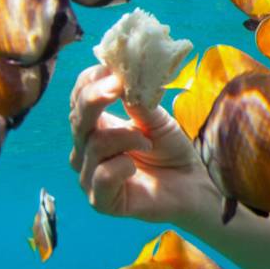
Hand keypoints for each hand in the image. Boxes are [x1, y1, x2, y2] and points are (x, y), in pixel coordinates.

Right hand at [69, 65, 212, 221]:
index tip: (113, 68)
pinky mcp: (101, 201)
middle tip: (118, 85)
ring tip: (148, 141)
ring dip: (125, 137)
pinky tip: (135, 166)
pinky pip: (101, 176)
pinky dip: (121, 166)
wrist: (192, 185)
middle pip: (77, 119)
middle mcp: (85, 151)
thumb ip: (137, 100)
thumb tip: (121, 74)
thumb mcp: (156, 119)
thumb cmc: (171, 150)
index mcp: (95, 126)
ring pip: (94, 145)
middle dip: (95, 98)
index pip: (78, 99)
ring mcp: (90, 176)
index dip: (91, 81)